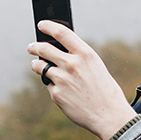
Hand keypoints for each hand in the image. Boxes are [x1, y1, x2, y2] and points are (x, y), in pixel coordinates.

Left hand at [27, 20, 137, 139]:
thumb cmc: (105, 90)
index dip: (48, 26)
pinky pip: (48, 85)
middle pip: (44, 48)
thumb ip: (78, 57)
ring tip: (37, 66)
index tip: (41, 24)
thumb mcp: (96, 66)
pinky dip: (52, 86)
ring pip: (40, 66)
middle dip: (34, 46)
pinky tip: (63, 91)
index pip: (61, 33)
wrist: (109, 115)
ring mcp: (62, 79)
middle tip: (31, 47)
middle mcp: (72, 64)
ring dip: (37, 65)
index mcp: (85, 54)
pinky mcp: (56, 94)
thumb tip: (58, 51)